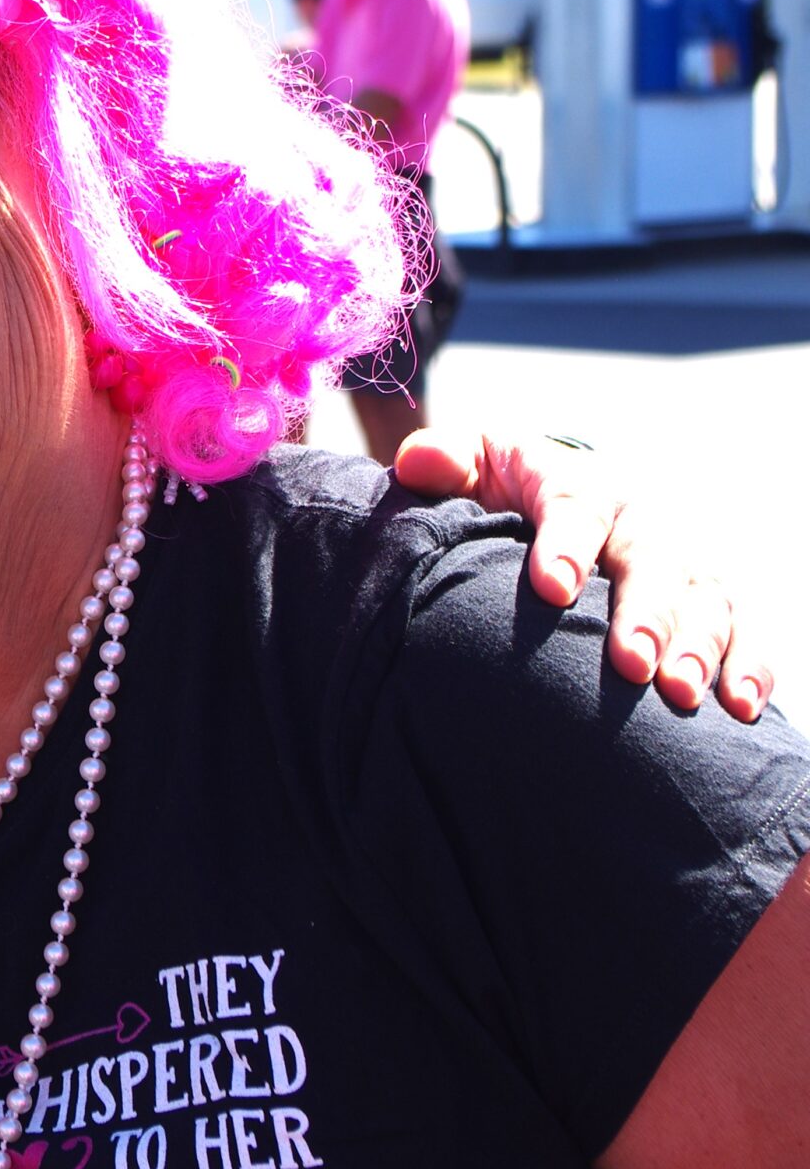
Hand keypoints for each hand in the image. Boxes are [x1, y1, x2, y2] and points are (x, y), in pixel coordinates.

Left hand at [394, 428, 769, 722]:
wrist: (562, 499)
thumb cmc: (504, 490)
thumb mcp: (473, 467)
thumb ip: (444, 463)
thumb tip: (419, 460)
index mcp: (577, 483)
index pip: (574, 507)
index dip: (565, 544)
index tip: (551, 588)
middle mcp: (640, 519)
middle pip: (652, 561)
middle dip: (645, 612)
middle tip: (631, 663)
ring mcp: (683, 561)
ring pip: (704, 601)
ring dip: (698, 647)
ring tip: (681, 695)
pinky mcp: (711, 601)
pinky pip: (742, 632)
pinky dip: (749, 666)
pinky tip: (741, 707)